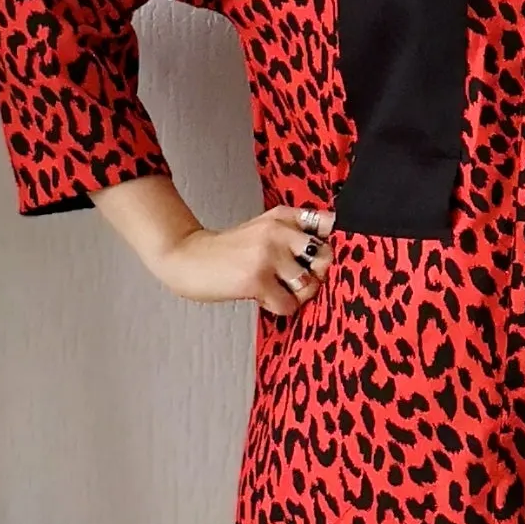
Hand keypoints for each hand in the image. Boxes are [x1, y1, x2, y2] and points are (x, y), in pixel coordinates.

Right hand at [149, 205, 335, 317]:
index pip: (330, 224)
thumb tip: (333, 260)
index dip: (336, 244)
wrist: (188, 257)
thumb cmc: (230, 251)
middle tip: (293, 281)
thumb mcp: (264, 230)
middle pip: (327, 258)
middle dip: (315, 276)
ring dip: (295, 295)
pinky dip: (278, 308)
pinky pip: (289, 304)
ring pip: (309, 285)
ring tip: (273, 288)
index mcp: (284, 215)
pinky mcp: (257, 278)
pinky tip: (261, 297)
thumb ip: (295, 235)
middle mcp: (279, 230)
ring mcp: (268, 253)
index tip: (323, 259)